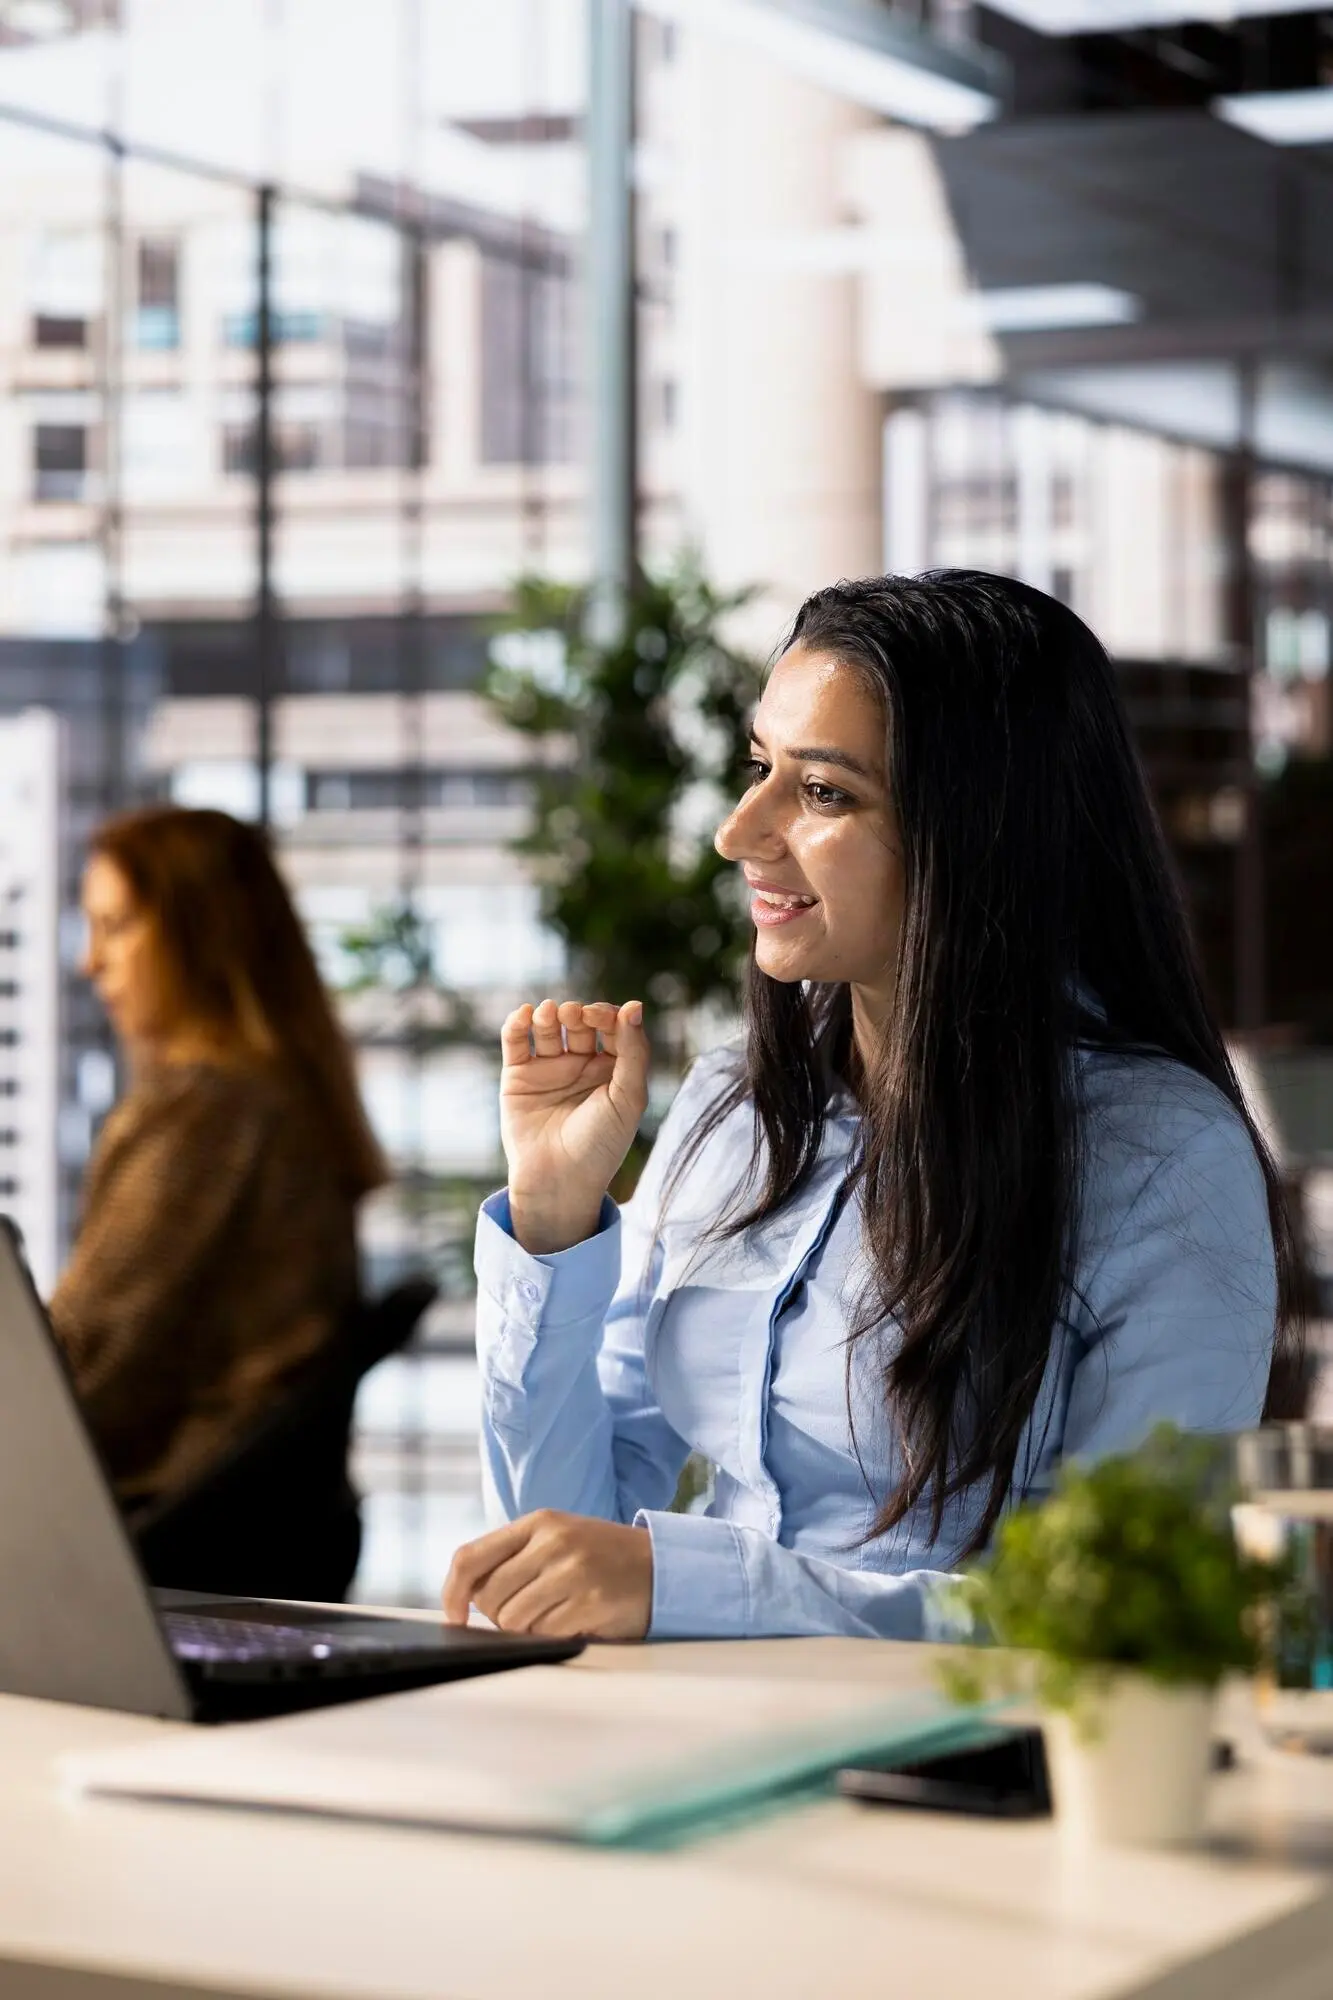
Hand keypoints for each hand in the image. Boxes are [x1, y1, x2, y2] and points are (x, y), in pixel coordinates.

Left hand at [441, 1511, 652, 1641]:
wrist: (660, 1566)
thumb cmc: (599, 1556)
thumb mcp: (557, 1538)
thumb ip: (514, 1558)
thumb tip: (464, 1598)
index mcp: (538, 1522)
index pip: (471, 1557)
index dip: (452, 1593)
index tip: (454, 1617)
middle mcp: (553, 1541)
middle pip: (489, 1598)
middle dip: (500, 1616)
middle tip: (530, 1610)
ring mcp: (572, 1571)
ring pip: (513, 1621)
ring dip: (527, 1629)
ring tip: (555, 1614)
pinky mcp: (589, 1601)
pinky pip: (545, 1634)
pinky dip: (552, 1636)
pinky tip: (574, 1620)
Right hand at [502, 998, 649, 1252]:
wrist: (558, 1180)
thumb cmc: (601, 1144)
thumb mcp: (628, 1097)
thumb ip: (634, 1051)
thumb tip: (634, 1005)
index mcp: (613, 1070)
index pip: (612, 1026)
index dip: (607, 1015)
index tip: (601, 1017)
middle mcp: (581, 1066)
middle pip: (579, 1023)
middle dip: (578, 1014)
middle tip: (575, 1017)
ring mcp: (548, 1070)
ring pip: (548, 1027)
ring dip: (549, 1014)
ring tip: (548, 1013)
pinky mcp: (518, 1077)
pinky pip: (516, 1042)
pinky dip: (517, 1024)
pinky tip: (524, 1015)